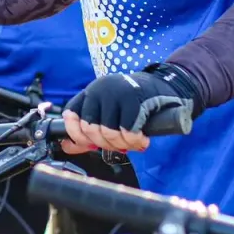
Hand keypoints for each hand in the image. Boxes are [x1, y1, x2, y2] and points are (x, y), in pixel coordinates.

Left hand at [60, 64, 199, 154]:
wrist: (165, 86)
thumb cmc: (135, 103)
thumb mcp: (109, 111)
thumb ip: (90, 128)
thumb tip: (68, 147)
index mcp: (90, 92)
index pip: (71, 115)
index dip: (76, 135)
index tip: (90, 145)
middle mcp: (99, 90)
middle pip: (90, 129)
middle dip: (105, 145)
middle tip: (119, 147)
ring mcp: (116, 93)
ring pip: (108, 133)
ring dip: (122, 145)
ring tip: (133, 144)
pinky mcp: (134, 99)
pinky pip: (128, 131)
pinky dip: (135, 142)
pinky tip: (143, 140)